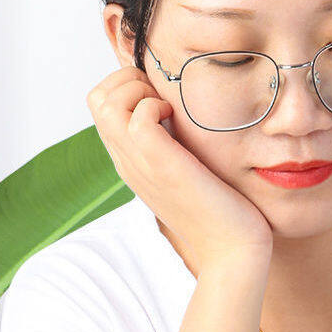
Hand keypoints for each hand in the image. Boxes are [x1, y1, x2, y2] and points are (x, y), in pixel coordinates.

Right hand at [87, 66, 273, 275]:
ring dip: (140, 89)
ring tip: (170, 110)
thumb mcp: (191, 169)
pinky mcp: (162, 167)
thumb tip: (183, 113)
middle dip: (131, 80)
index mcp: (132, 161)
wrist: (235, 252)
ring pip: (106, 102)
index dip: (129, 86)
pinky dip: (156, 107)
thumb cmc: (224, 211)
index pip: (102, 105)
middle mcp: (128, 161)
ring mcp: (140, 164)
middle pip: (97, 98)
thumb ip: (178, 145)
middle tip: (166, 98)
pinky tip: (180, 123)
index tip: (164, 96)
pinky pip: (137, 118)